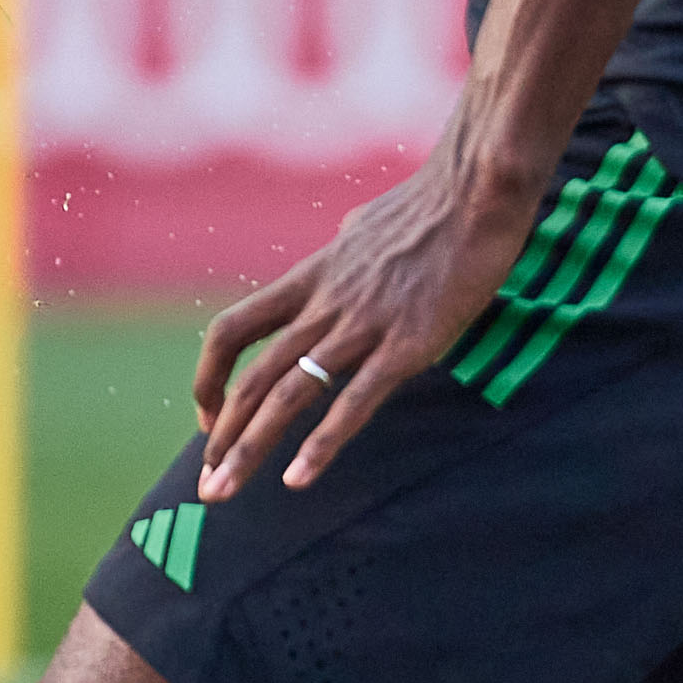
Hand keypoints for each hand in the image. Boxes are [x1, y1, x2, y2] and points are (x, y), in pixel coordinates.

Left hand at [184, 143, 546, 500]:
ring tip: (224, 492)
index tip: (209, 415)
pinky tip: (298, 480)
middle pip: (252, 377)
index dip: (210, 376)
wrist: (475, 191)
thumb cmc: (429, 206)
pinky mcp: (406, 345)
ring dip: (250, 448)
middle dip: (222, 436)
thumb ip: (343, 248)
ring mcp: (362, 327)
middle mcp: (323, 306)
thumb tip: (342, 240)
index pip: (233, 330)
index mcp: (310, 279)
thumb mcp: (363, 225)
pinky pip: (353, 402)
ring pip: (288, 395)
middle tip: (207, 485)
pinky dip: (321, 445)